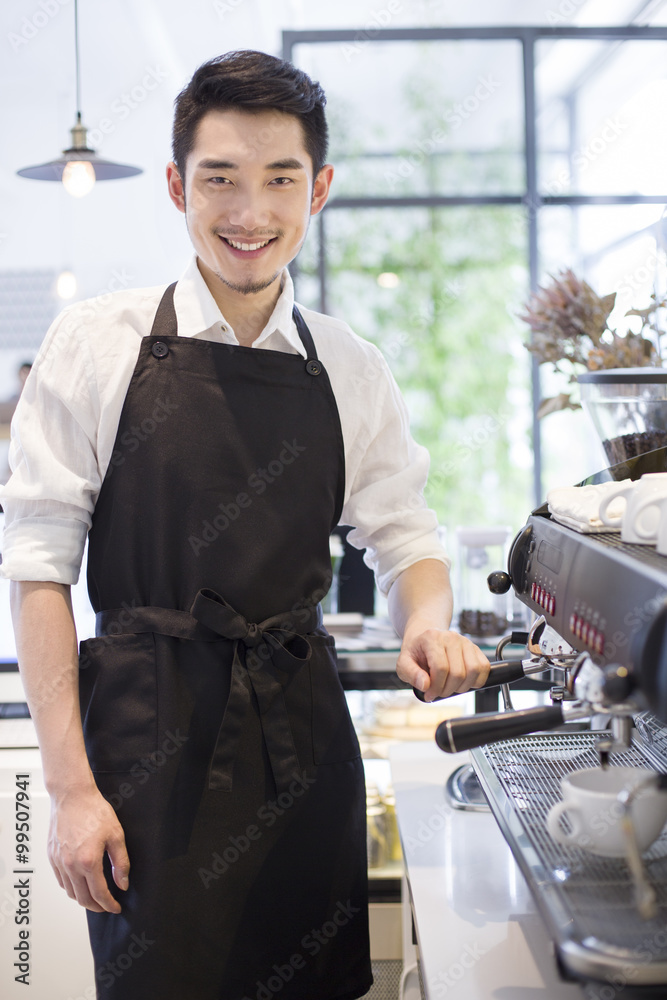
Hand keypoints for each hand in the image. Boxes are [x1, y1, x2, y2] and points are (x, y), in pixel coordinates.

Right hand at [48, 784, 129, 912]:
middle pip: (82, 899)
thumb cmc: (94, 811)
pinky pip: (60, 880)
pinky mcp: (51, 856)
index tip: (115, 907)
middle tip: (106, 906)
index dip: (109, 904)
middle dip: (96, 907)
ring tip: (95, 896)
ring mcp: (59, 862)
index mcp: (88, 861)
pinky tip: (79, 883)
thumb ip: (121, 862)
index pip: (99, 894)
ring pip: (70, 892)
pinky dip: (71, 887)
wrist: (72, 796)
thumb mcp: (116, 835)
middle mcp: (70, 865)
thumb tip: (122, 883)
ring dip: (83, 899)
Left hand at [396, 627, 489, 700]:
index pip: (441, 668)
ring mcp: (465, 641)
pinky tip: (463, 683)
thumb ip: (411, 674)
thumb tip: (425, 685)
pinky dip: (477, 681)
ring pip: (474, 671)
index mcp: (432, 638)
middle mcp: (451, 637)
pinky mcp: (475, 648)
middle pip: (458, 673)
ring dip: (463, 687)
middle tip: (439, 692)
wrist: (425, 639)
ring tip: (450, 687)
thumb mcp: (403, 663)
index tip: (429, 694)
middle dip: (448, 690)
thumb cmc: (415, 653)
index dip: (436, 687)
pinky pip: (484, 667)